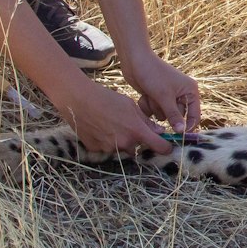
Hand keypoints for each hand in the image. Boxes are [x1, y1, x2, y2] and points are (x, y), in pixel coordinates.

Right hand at [56, 78, 172, 156]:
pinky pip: (106, 148)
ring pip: (120, 148)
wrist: (78, 100)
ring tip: (111, 124)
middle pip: (136, 148)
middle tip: (128, 126)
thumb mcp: (131, 106)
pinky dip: (106, 141)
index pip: (159, 146)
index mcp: (136, 131)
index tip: (168, 147)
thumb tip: (160, 132)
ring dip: (120, 140)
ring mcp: (109, 148)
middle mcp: (124, 143)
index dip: (166, 148)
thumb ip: (146, 121)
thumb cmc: (107, 98)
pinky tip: (100, 128)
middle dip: (136, 140)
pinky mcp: (95, 149)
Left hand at [121, 51, 201, 132]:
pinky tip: (144, 95)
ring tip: (150, 95)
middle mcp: (181, 94)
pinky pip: (154, 111)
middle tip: (158, 100)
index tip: (179, 136)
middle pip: (177, 117)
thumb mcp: (164, 96)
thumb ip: (174, 115)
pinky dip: (148, 106)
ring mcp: (168, 96)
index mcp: (190, 91)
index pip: (194, 115)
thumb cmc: (153, 74)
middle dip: (165, 111)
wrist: (135, 60)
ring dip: (154, 108)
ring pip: (163, 115)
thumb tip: (182, 131)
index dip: (188, 126)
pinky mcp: (156, 98)